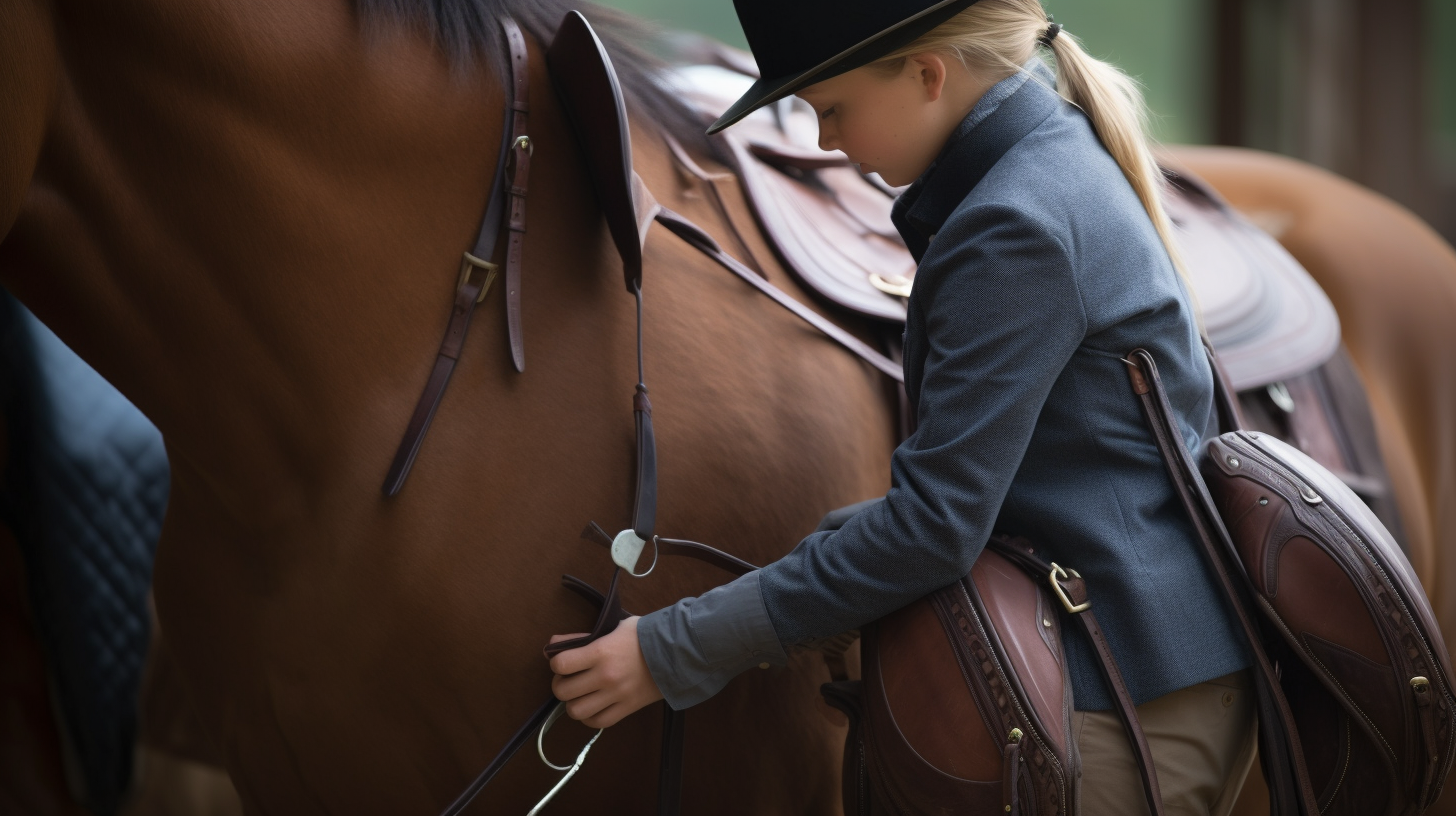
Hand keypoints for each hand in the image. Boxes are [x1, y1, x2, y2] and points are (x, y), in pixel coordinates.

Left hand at [547, 616, 664, 728]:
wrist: (677, 652)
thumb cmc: (643, 635)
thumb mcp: (613, 627)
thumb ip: (583, 637)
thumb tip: (553, 646)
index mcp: (601, 651)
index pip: (561, 664)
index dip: (556, 663)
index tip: (562, 661)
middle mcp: (605, 675)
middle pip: (563, 691)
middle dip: (560, 684)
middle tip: (568, 679)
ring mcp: (616, 695)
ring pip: (576, 711)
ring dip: (573, 703)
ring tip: (580, 694)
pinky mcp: (627, 708)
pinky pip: (597, 722)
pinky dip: (589, 717)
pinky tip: (592, 706)